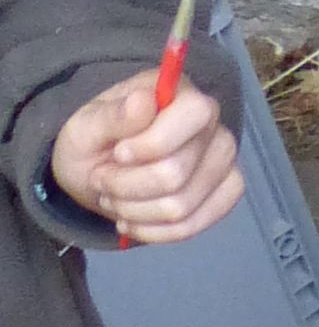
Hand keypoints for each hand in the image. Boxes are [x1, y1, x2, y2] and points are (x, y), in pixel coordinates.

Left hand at [50, 71, 243, 246]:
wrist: (100, 170)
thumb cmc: (94, 141)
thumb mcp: (85, 126)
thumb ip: (112, 116)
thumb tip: (144, 101)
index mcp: (182, 94)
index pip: (194, 114)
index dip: (153, 143)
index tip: (118, 154)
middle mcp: (212, 125)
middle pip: (176, 174)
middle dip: (126, 187)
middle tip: (102, 179)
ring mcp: (223, 161)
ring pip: (180, 207)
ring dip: (134, 211)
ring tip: (114, 198)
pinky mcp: (226, 191)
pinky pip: (194, 226)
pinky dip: (153, 232)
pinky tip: (133, 220)